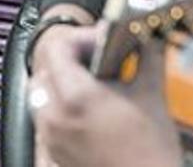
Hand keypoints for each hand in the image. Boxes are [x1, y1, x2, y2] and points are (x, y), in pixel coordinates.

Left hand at [29, 23, 182, 166]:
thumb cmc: (149, 155)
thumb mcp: (152, 94)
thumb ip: (149, 57)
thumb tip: (148, 40)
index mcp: (75, 96)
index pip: (57, 47)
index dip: (81, 37)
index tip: (101, 42)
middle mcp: (55, 116)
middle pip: (45, 70)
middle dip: (69, 60)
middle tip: (96, 61)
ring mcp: (51, 137)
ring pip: (41, 96)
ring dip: (61, 84)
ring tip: (91, 87)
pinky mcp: (54, 153)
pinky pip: (44, 120)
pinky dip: (59, 109)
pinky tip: (86, 112)